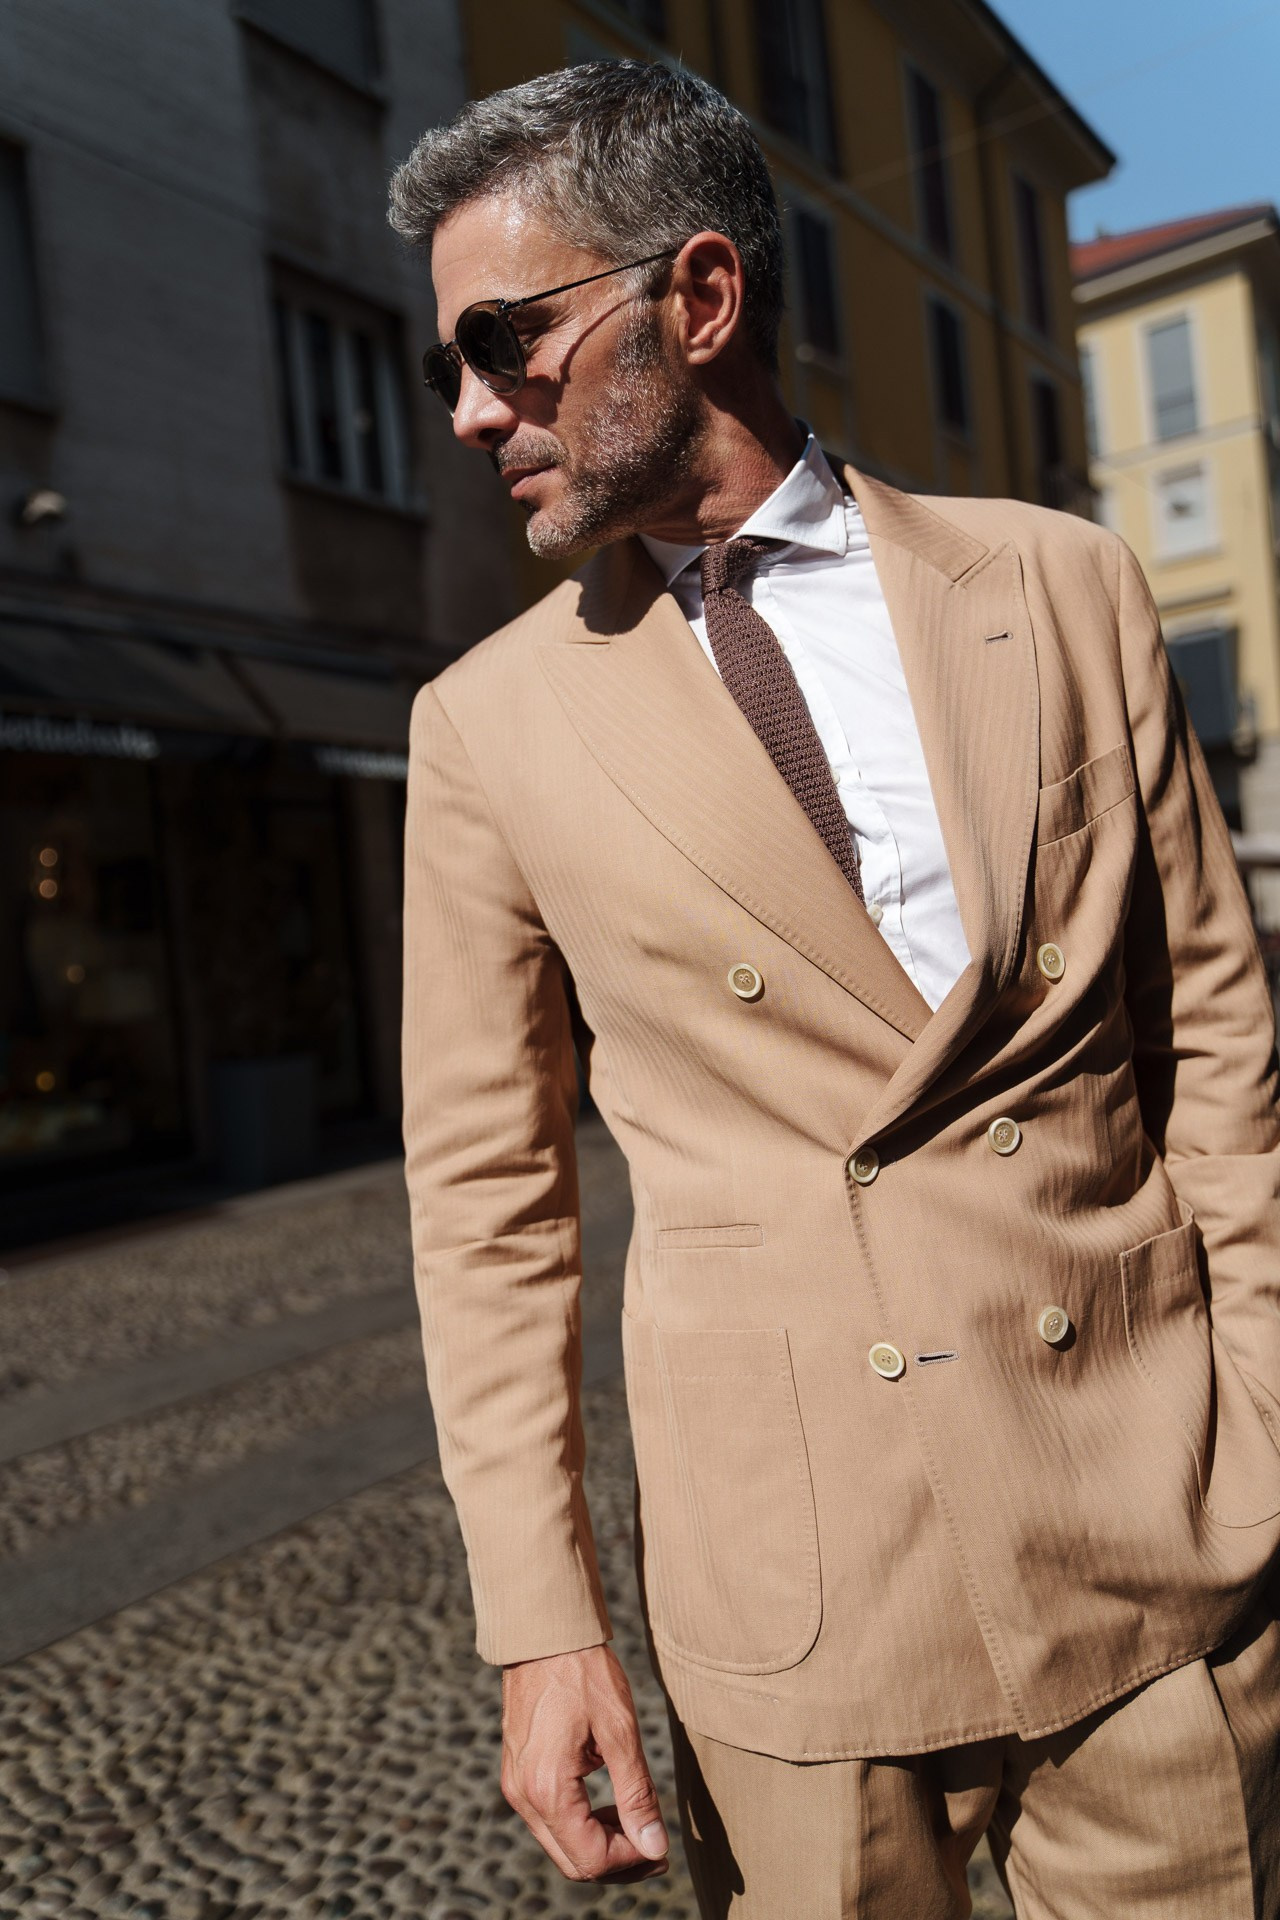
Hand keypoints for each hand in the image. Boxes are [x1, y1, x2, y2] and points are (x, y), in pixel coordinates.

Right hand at [501, 1644, 669, 1881]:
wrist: (544, 1634)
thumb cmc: (584, 1673)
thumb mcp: (620, 1732)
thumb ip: (637, 1795)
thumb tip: (655, 1848)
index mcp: (548, 1789)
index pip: (591, 1859)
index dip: (631, 1862)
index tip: (662, 1848)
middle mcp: (524, 1796)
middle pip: (572, 1862)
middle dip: (617, 1863)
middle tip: (656, 1847)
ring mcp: (516, 1786)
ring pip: (560, 1844)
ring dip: (600, 1845)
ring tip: (637, 1823)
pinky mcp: (518, 1773)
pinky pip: (550, 1819)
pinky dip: (581, 1824)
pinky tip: (609, 1804)